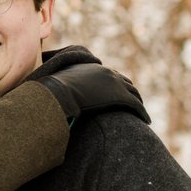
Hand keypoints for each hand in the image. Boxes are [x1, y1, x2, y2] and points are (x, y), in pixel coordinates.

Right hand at [35, 63, 149, 124]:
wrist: (59, 94)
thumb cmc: (52, 93)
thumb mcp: (55, 87)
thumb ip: (57, 89)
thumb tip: (43, 94)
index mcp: (93, 69)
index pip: (110, 76)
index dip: (115, 85)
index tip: (118, 94)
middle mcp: (107, 73)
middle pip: (125, 82)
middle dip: (130, 92)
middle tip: (133, 103)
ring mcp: (115, 84)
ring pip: (133, 94)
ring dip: (138, 103)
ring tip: (141, 114)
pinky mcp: (120, 96)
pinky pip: (136, 105)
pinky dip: (142, 112)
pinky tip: (146, 121)